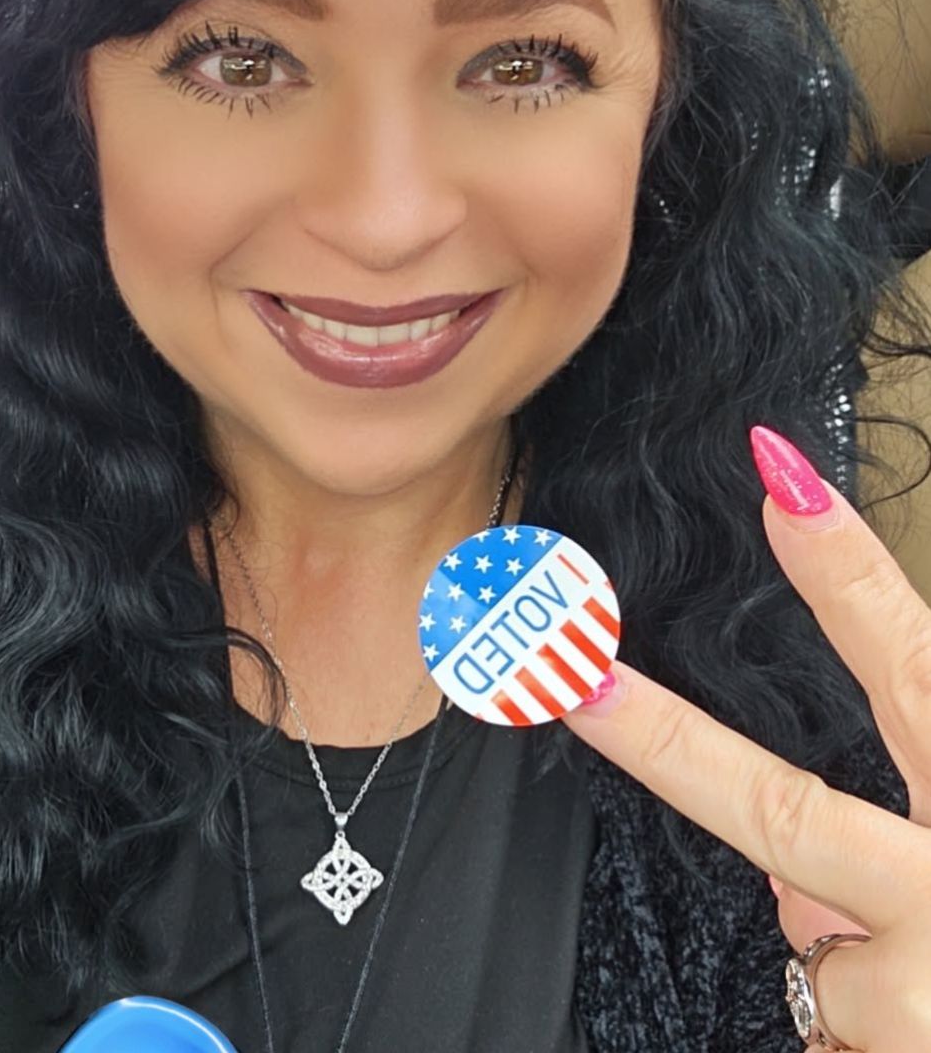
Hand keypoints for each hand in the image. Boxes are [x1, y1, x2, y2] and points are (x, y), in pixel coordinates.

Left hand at [563, 424, 930, 1051]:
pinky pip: (842, 1024)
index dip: (844, 572)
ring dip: (851, 953)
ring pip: (815, 952)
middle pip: (786, 809)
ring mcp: (928, 986)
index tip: (776, 474)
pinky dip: (871, 1018)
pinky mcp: (906, 1046)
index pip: (916, 663)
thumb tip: (794, 885)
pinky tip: (922, 1019)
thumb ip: (915, 811)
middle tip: (575, 681)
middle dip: (666, 745)